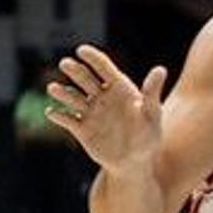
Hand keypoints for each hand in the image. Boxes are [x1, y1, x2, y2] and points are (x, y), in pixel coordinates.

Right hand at [43, 46, 168, 175]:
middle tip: (65, 64)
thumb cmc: (148, 136)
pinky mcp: (81, 129)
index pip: (104, 67)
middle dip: (74, 70)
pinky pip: (67, 119)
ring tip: (53, 88)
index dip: (93, 57)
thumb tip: (160, 69)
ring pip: (72, 97)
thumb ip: (152, 92)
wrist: (135, 162)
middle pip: (85, 78)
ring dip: (62, 92)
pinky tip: (52, 112)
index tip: (81, 50)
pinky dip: (58, 115)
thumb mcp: (152, 114)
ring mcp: (90, 112)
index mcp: (119, 88)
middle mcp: (101, 96)